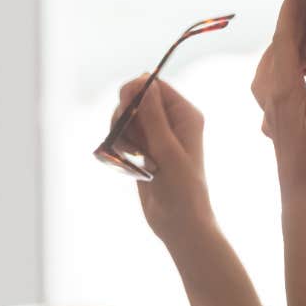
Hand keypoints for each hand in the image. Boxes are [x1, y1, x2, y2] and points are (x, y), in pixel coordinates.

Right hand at [110, 75, 214, 243]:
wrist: (180, 223)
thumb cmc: (183, 189)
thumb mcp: (168, 150)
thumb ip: (154, 117)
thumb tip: (145, 82)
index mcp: (186, 116)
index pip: (155, 86)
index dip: (136, 91)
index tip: (125, 107)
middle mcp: (172, 122)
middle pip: (135, 99)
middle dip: (125, 115)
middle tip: (130, 140)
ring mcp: (156, 136)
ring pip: (126, 119)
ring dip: (121, 134)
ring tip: (132, 157)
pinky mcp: (144, 150)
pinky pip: (122, 136)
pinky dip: (119, 146)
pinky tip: (128, 163)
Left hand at [251, 0, 305, 209]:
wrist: (303, 198)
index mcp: (283, 89)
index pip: (284, 40)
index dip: (290, 13)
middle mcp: (272, 95)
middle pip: (276, 49)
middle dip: (286, 23)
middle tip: (300, 1)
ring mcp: (272, 108)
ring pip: (271, 65)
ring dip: (283, 44)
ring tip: (297, 28)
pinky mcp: (277, 120)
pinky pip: (273, 80)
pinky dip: (282, 64)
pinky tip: (291, 70)